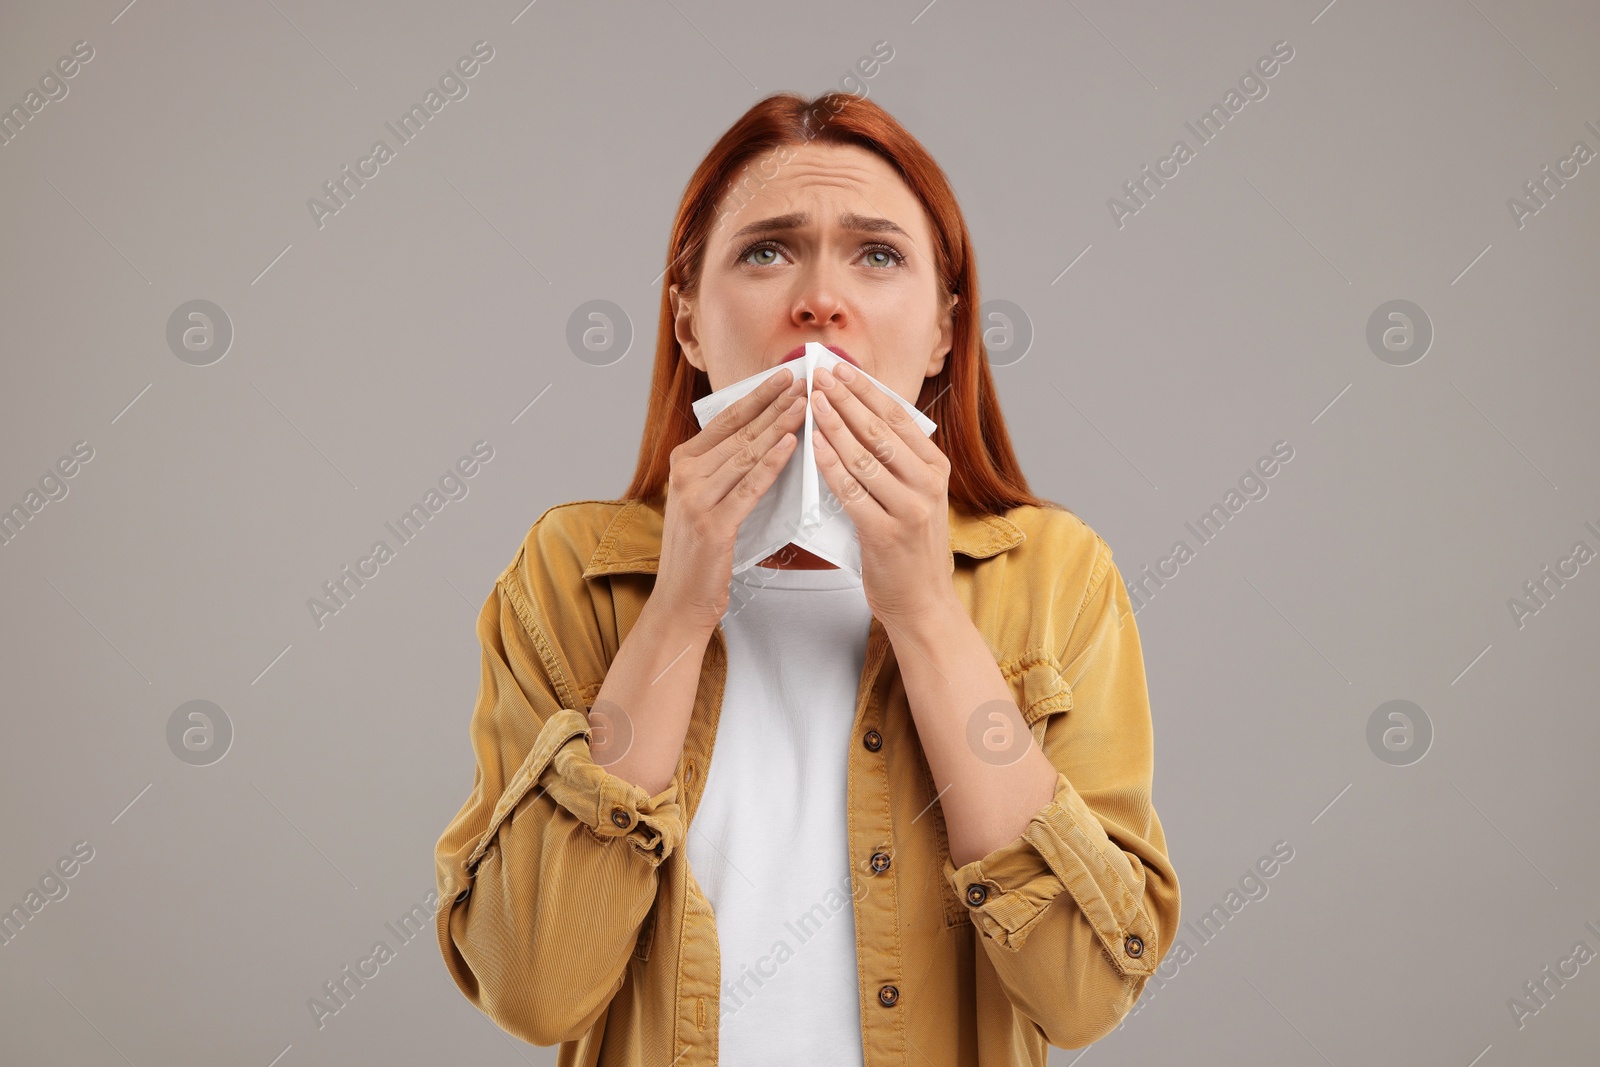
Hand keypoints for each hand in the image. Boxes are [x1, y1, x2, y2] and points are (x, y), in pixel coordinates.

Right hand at [654, 367, 808, 635]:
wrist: (680, 598)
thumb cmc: (702, 550)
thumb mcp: (706, 498)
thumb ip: (726, 467)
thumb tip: (765, 433)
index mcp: (683, 462)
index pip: (727, 419)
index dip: (758, 394)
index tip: (784, 374)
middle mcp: (685, 474)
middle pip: (740, 431)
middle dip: (775, 404)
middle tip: (806, 381)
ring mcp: (696, 499)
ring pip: (747, 454)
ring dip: (780, 426)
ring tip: (806, 405)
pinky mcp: (713, 525)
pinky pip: (749, 487)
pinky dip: (772, 464)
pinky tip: (790, 445)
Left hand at [808, 362, 956, 624]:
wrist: (922, 602)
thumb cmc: (909, 547)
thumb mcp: (914, 496)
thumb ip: (895, 462)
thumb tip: (859, 417)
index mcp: (935, 468)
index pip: (898, 417)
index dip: (866, 390)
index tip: (840, 368)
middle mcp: (927, 484)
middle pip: (880, 430)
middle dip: (846, 399)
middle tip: (818, 374)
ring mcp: (910, 509)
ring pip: (865, 456)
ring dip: (834, 425)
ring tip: (810, 402)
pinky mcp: (887, 533)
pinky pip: (852, 491)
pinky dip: (830, 465)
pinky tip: (813, 446)